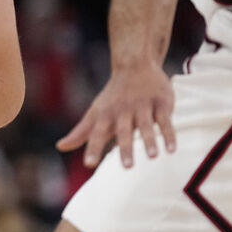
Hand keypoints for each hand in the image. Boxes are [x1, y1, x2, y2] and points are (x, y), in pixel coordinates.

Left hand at [57, 63, 176, 167]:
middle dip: (125, 148)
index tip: (88, 163)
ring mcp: (143, 106)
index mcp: (106, 115)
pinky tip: (171, 149)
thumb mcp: (95, 113)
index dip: (93, 148)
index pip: (97, 134)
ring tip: (153, 157)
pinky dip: (168, 135)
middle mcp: (123, 111)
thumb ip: (80, 132)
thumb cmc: (113, 96)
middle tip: (127, 167)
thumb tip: (60, 147)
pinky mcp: (161, 103)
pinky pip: (165, 120)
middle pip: (124, 132)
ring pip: (146, 125)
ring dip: (150, 140)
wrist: (134, 64)